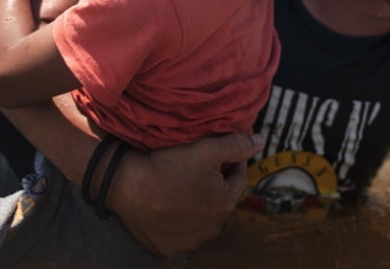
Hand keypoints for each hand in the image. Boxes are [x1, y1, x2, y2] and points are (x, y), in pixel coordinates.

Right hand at [107, 133, 264, 256]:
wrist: (128, 187)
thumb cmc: (168, 166)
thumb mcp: (206, 149)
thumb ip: (236, 145)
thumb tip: (261, 141)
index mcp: (225, 204)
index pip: (238, 177)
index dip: (231, 160)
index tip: (218, 150)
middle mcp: (212, 228)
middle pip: (220, 198)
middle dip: (215, 181)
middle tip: (198, 165)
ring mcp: (191, 240)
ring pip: (202, 216)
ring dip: (198, 201)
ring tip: (181, 182)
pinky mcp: (170, 247)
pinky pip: (180, 230)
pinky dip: (179, 217)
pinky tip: (168, 202)